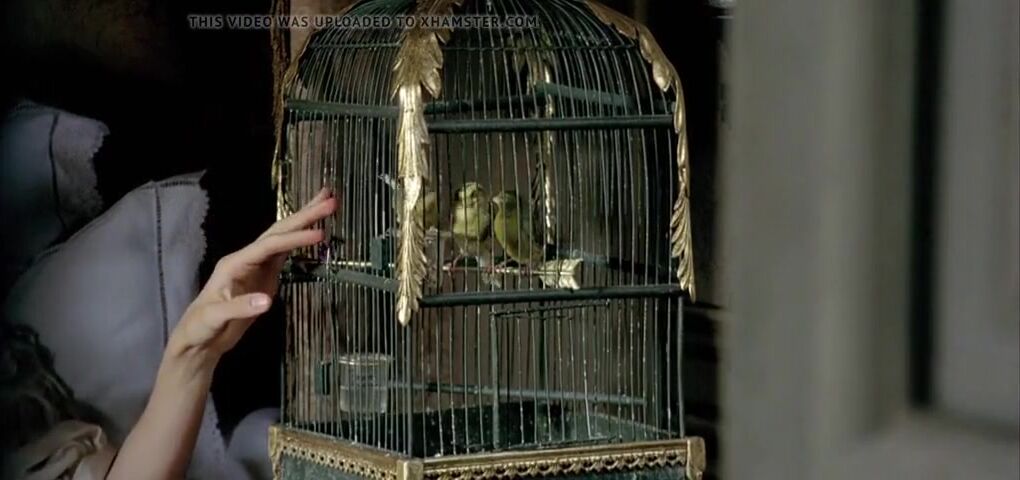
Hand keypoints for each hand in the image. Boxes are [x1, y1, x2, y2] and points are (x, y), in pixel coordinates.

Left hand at [167, 188, 335, 368]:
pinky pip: (285, 252)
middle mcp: (247, 258)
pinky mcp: (264, 276)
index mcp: (235, 263)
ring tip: (327, 203)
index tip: (320, 233)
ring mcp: (257, 265)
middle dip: (304, 215)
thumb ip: (240, 307)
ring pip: (283, 237)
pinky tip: (313, 231)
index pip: (269, 245)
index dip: (294, 239)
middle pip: (278, 231)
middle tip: (330, 199)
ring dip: (304, 220)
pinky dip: (300, 240)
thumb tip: (268, 301)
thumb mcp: (216, 318)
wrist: (199, 339)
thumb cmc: (201, 327)